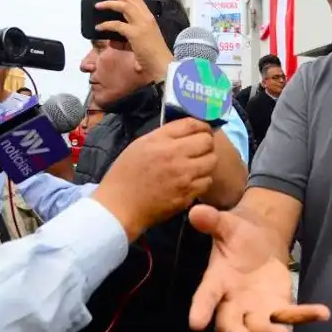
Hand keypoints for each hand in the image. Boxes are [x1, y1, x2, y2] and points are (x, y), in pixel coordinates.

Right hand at [93, 118, 216, 240]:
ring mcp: (184, 176)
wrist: (118, 206)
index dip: (202, 125)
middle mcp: (175, 155)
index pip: (193, 124)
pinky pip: (207, 181)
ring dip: (206, 161)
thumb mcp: (140, 145)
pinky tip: (192, 181)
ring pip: (212, 161)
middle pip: (207, 142)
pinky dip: (203, 180)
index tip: (203, 130)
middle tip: (200, 149)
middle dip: (206, 143)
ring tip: (197, 165)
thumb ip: (164, 135)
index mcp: (161, 141)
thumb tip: (188, 130)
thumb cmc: (125, 174)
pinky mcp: (188, 193)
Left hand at [94, 0, 173, 82]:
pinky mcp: (135, 34)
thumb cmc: (155, 56)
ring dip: (109, 4)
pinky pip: (116, 25)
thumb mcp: (142, 41)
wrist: (163, 64)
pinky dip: (106, 25)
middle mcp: (147, 18)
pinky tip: (99, 28)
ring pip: (123, 6)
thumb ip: (128, 37)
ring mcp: (142, 25)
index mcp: (150, 18)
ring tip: (98, 5)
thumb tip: (112, 40)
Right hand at [188, 204, 329, 331]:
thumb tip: (196, 210)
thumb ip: (214, 221)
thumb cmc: (238, 234)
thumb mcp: (228, 224)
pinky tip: (323, 313)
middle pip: (230, 323)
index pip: (205, 297)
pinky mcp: (279, 306)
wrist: (260, 239)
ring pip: (260, 327)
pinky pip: (291, 315)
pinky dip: (305, 316)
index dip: (200, 310)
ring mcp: (257, 309)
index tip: (195, 324)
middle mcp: (233, 302)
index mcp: (216, 281)